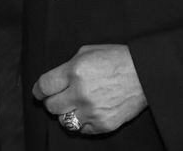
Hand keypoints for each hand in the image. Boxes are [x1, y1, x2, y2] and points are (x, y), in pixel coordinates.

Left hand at [32, 44, 146, 133]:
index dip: (38, 90)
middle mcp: (81, 92)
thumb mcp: (87, 52)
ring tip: (73, 105)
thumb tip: (54, 80)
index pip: (44, 86)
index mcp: (75, 71)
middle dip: (52, 101)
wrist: (144, 73)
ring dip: (66, 113)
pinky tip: (87, 112)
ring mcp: (92, 111)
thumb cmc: (116, 59)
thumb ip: (68, 66)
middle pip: (51, 106)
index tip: (39, 93)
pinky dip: (81, 122)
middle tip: (58, 97)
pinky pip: (82, 130)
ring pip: (64, 121)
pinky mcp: (103, 124)